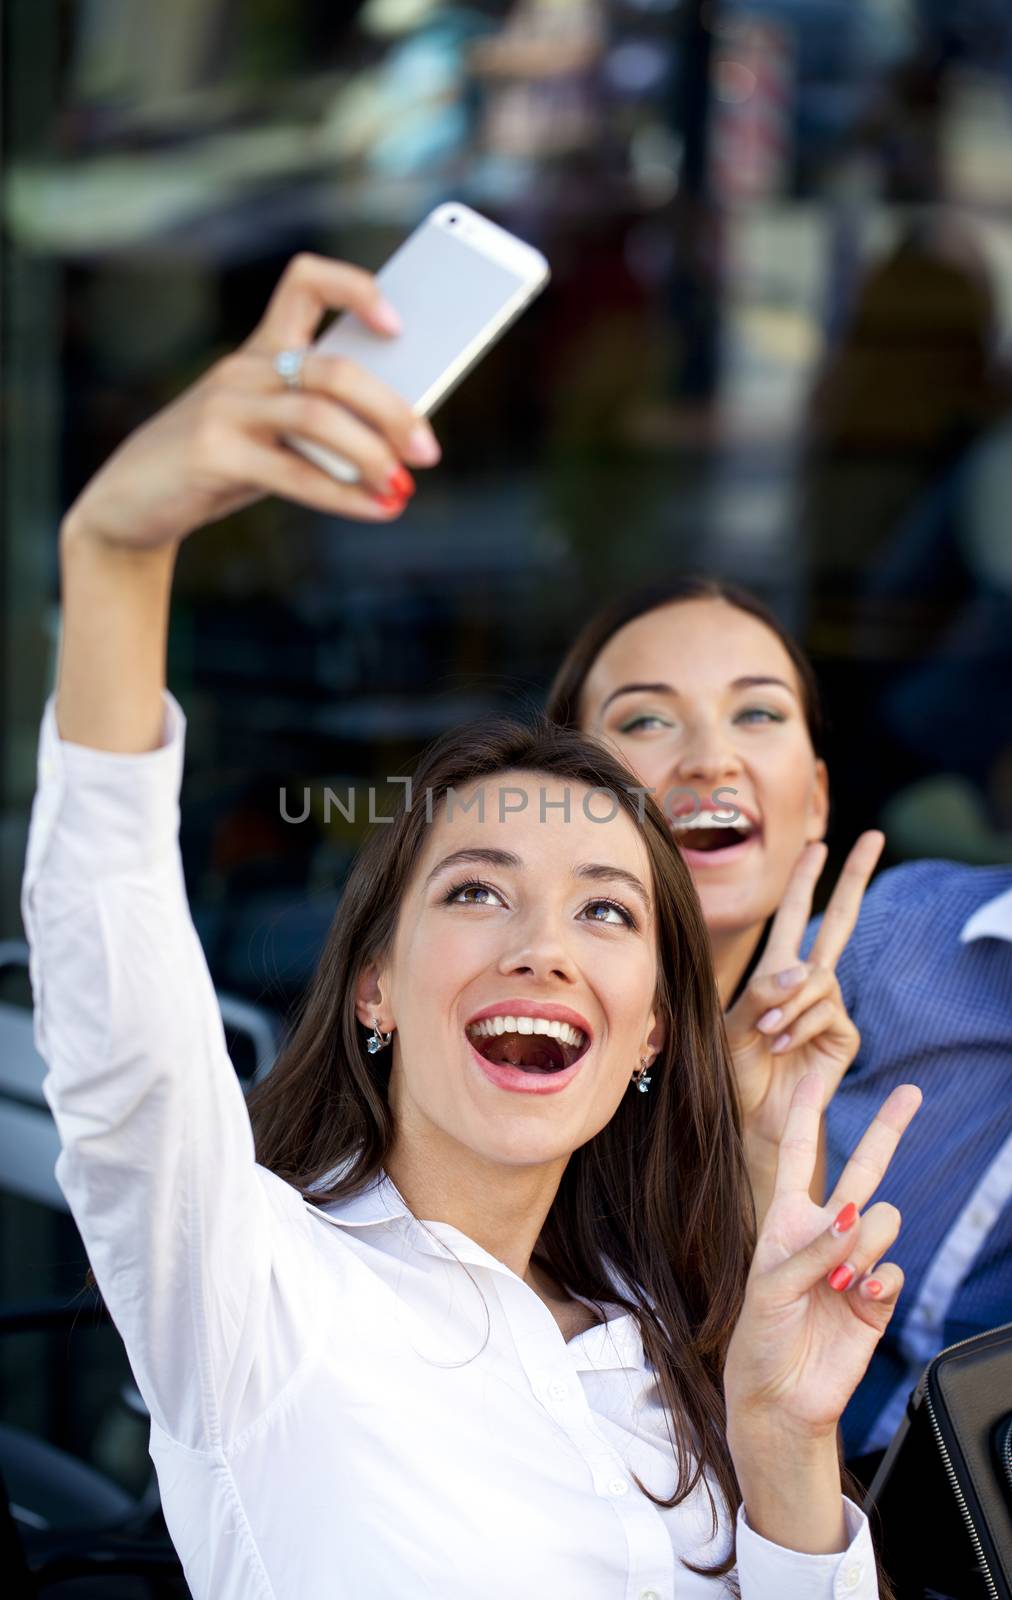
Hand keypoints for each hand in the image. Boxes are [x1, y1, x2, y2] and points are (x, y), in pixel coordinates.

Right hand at [63, 253, 441, 552]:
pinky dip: (344, 495)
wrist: (132, 502)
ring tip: (403, 485)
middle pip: (335, 369)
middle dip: (393, 410)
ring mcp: (224, 407)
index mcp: (261, 351)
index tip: (399, 326)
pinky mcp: (211, 453)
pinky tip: (377, 508)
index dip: (356, 289)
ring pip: (318, 415)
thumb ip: (323, 424)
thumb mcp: (271, 433)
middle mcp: (243, 369)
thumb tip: (403, 440)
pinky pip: (295, 471)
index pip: (305, 281)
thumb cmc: (220, 463)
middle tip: (427, 450)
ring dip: (373, 453)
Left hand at [725, 1072, 921, 1444]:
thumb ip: (812, 1249)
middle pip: (864, 1168)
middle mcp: (826, 1232)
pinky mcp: (878, 1296)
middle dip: (888, 1130)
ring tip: (838, 1280)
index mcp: (788, 1219)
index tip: (816, 1073)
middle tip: (912, 1093)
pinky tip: (859, 1297)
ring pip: (883, 1220)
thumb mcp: (769, 1285)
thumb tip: (856, 1218)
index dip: (807, 1112)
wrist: (779, 1396)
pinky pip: (894, 1269)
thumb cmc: (760, 1337)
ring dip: (865, 1243)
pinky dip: (879, 1280)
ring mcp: (856, 1262)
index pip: (799, 1153)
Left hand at [728, 832, 883, 1162]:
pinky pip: (826, 1011)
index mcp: (776, 972)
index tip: (821, 844)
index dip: (807, 880)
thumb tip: (801, 971)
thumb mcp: (731, 1024)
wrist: (750, 1117)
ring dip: (787, 1003)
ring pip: (817, 979)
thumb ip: (760, 994)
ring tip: (766, 1031)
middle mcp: (807, 983)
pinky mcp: (844, 1036)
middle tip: (873, 837)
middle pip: (839, 920)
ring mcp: (829, 1008)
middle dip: (855, 878)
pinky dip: (799, 1023)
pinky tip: (782, 1044)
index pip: (796, 915)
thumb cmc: (733, 1071)